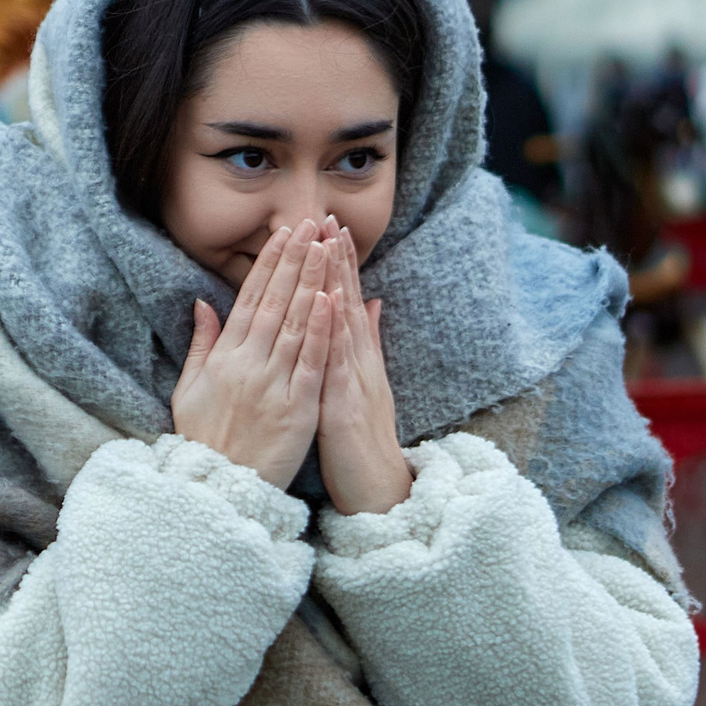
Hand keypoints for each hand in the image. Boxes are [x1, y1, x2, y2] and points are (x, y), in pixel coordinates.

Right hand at [173, 219, 337, 488]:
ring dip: (313, 283)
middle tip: (311, 225)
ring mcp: (274, 385)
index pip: (251, 298)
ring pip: (297, 325)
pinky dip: (323, 330)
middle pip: (276, 302)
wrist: (220, 489)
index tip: (284, 233)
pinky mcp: (297, 408)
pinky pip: (312, 363)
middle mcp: (248, 365)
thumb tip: (204, 303)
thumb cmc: (203, 440)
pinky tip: (332, 299)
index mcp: (224, 357)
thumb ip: (201, 344)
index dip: (269, 263)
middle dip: (295, 260)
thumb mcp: (188, 390)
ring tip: (327, 248)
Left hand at [317, 235, 411, 514]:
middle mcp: (358, 362)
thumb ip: (364, 345)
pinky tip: (329, 303)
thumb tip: (369, 304)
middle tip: (329, 217)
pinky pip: (338, 362)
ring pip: (344, 323)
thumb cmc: (361, 441)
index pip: (344, 302)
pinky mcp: (344, 403)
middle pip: (347, 302)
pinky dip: (334, 331)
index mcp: (355, 359)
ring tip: (330, 245)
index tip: (328, 227)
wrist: (378, 488)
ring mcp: (354, 380)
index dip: (337, 264)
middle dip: (338, 259)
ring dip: (338, 283)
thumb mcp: (362, 388)